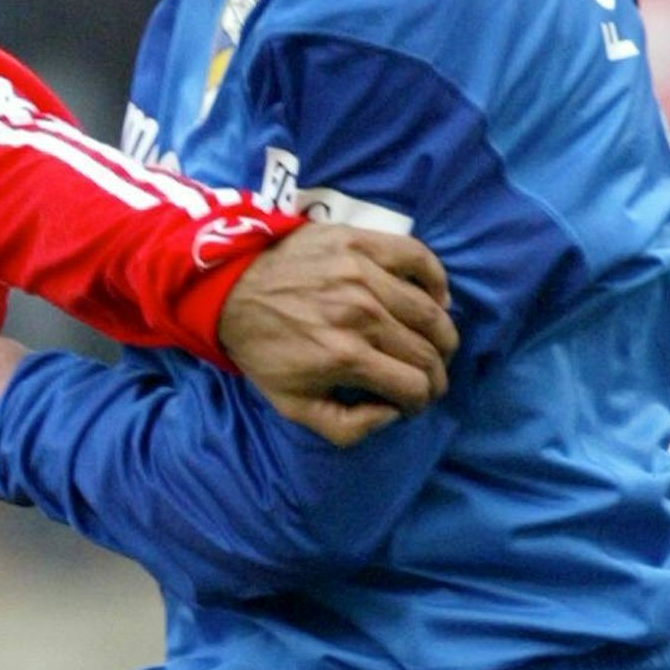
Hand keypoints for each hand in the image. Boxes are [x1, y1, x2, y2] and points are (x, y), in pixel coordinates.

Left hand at [217, 222, 456, 444]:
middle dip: (436, 375)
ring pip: (431, 311)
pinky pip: (418, 257)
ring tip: (432, 343)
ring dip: (442, 335)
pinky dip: (436, 280)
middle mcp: (361, 314)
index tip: (410, 401)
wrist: (227, 288)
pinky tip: (434, 297)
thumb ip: (348, 427)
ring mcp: (362, 274)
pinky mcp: (359, 242)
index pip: (416, 387)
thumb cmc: (263, 349)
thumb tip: (393, 413)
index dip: (420, 402)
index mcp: (346, 356)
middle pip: (429, 352)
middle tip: (425, 377)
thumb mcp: (293, 406)